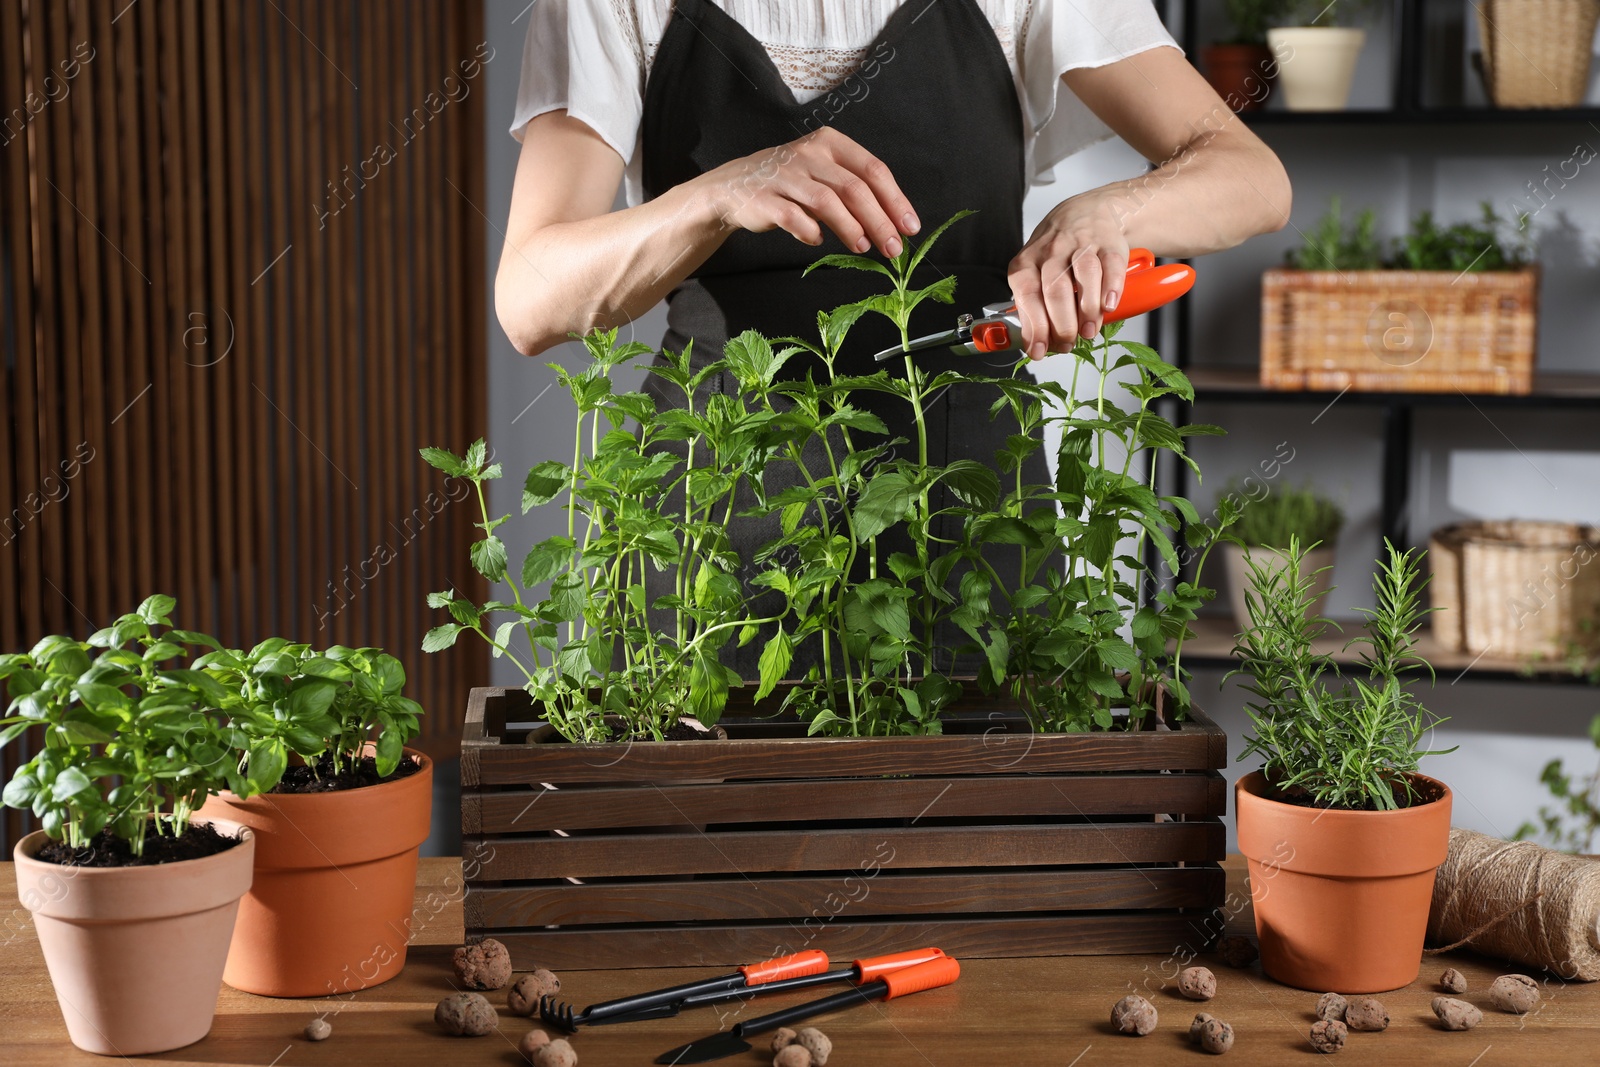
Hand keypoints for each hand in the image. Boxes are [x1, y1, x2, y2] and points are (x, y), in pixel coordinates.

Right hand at [698, 127, 920, 257]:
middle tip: (893, 248)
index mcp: (830, 143)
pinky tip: (818, 240)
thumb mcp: (824, 174)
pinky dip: (811, 232)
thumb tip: (894, 224)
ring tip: (863, 247)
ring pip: (828, 202)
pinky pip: (794, 218)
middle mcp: (810, 154)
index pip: (873, 169)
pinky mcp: (766, 198)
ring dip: (851, 229)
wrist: (735, 185)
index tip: (910, 227)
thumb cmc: (791, 182)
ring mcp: (786, 175)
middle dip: (880, 221)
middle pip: (855, 188)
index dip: (895, 200)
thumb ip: (855, 191)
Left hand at [1006, 194, 1129, 360]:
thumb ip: (1033, 307)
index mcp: (1028, 262)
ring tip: (1089, 332)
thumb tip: (1036, 345)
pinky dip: (1111, 287)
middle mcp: (1052, 251)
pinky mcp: (1109, 243)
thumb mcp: (1035, 273)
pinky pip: (1111, 265)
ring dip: (1087, 309)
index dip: (1035, 326)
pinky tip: (1109, 306)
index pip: (1027, 295)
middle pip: (1055, 289)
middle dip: (1061, 323)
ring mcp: (1082, 244)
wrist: (1087, 213)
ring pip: (1084, 276)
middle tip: (1068, 343)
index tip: (1040, 351)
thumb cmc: (1058, 252)